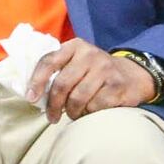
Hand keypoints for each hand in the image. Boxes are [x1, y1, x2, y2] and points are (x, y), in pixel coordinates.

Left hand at [26, 39, 155, 121]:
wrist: (131, 75)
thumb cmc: (95, 72)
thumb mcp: (77, 62)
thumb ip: (58, 69)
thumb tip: (34, 93)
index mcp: (75, 46)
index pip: (49, 61)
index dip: (37, 81)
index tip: (31, 98)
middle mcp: (89, 54)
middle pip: (62, 84)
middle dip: (53, 105)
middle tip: (51, 117)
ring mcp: (105, 69)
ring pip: (77, 99)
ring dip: (72, 112)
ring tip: (73, 113)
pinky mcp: (116, 86)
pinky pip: (94, 107)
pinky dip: (88, 113)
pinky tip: (89, 111)